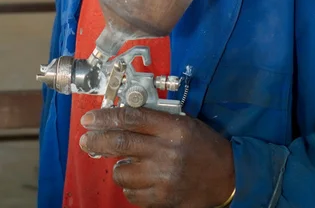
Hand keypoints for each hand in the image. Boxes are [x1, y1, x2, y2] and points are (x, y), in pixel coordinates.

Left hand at [80, 107, 234, 207]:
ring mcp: (163, 177)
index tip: (91, 119)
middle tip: (86, 139)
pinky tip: (137, 178)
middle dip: (97, 140)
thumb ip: (156, 119)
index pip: (131, 118)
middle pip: (121, 142)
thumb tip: (123, 117)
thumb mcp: (184, 123)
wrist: (228, 176)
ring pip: (123, 171)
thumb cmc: (205, 145)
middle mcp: (166, 151)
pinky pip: (132, 193)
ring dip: (118, 166)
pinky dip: (129, 185)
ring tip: (125, 162)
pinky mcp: (163, 198)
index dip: (106, 117)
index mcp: (172, 128)